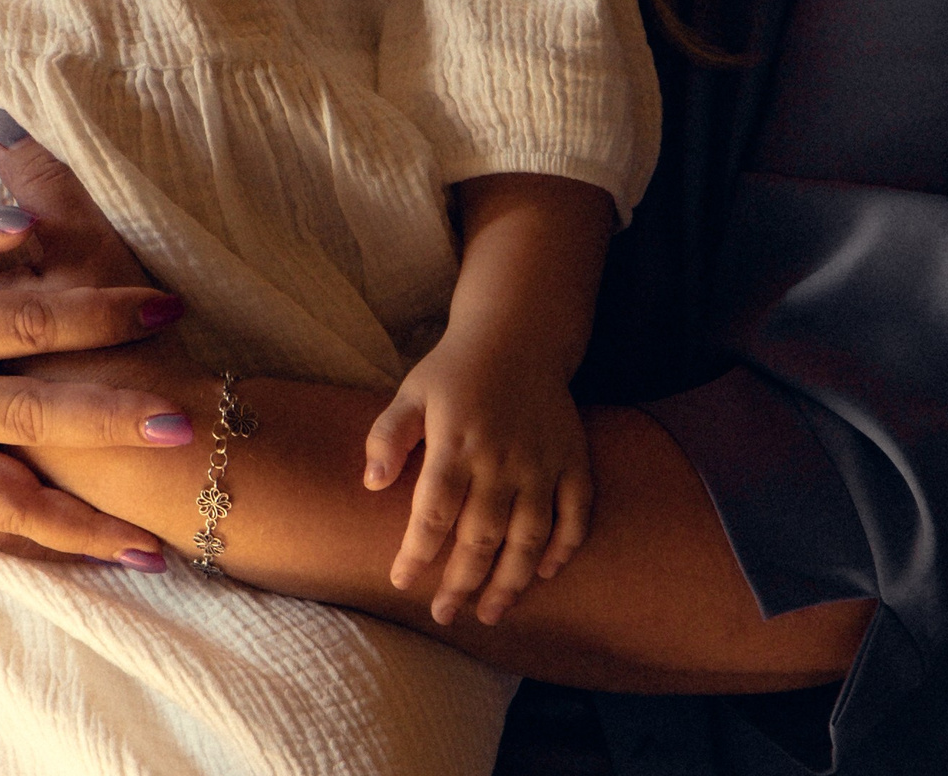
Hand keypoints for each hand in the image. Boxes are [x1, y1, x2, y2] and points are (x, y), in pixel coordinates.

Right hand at [0, 115, 197, 565]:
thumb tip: (20, 220)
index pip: (28, 321)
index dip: (99, 313)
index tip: (166, 306)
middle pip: (31, 415)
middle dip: (110, 422)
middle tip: (181, 426)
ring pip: (9, 504)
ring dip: (82, 527)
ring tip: (152, 544)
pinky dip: (40, 550)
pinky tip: (97, 559)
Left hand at [364, 333, 594, 628]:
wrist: (519, 333)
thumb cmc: (457, 369)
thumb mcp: (412, 391)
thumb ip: (388, 435)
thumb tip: (372, 484)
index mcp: (456, 444)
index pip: (433, 513)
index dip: (416, 553)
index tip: (401, 581)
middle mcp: (501, 460)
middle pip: (480, 537)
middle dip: (461, 583)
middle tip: (443, 614)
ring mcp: (542, 462)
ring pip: (529, 537)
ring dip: (511, 581)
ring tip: (491, 613)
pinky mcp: (573, 459)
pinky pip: (576, 514)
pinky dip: (564, 547)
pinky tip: (546, 573)